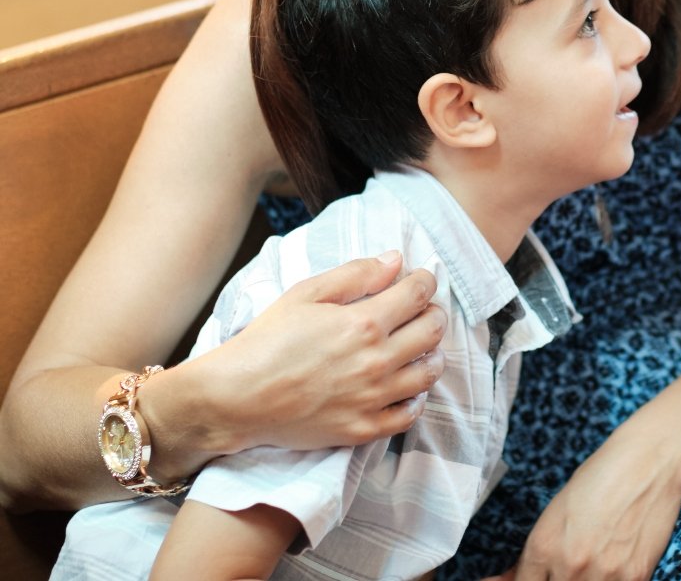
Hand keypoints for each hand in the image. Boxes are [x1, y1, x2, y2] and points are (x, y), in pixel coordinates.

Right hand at [157, 253, 445, 462]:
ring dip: (433, 353)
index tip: (423, 278)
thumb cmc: (268, 340)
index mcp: (363, 323)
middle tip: (425, 309)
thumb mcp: (306, 293)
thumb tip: (395, 260)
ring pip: (428, 373)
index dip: (425, 281)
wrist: (237, 397)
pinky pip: (409, 414)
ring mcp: (372, 398)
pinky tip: (409, 386)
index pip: (416, 295)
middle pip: (431, 331)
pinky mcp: (363, 428)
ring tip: (424, 346)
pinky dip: (417, 397)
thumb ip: (355, 274)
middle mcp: (376, 361)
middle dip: (434, 313)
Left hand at [507, 414, 680, 580]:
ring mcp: (604, 576)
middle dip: (555, 580)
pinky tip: (614, 563)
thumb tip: (512, 578)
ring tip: (594, 558)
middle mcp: (569, 565)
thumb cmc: (602, 475)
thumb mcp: (559, 508)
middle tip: (566, 564)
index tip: (530, 578)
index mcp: (543, 544)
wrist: (650, 460)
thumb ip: (539, 552)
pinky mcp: (635, 579)